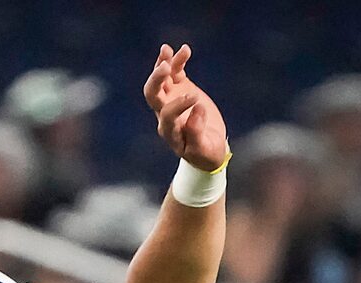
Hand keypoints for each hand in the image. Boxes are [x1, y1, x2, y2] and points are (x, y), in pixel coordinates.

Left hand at [144, 43, 228, 170]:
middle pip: (152, 94)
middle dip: (156, 79)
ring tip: (167, 50)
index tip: (196, 99)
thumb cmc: (206, 154)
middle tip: (165, 67)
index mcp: (169, 131)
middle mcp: (165, 113)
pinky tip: (185, 50)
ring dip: (162, 63)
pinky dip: (177, 61)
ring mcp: (171, 98)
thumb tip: (196, 108)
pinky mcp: (180, 88)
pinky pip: (175, 72)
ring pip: (160, 79)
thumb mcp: (203, 150)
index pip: (167, 113)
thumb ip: (196, 133)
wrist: (209, 148)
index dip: (179, 104)